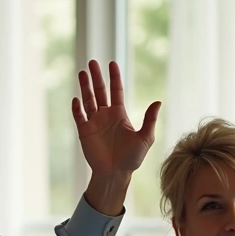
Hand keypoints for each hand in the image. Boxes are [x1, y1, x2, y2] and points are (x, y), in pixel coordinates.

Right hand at [71, 60, 161, 178]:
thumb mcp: (145, 138)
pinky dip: (77, 107)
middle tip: (92, 62)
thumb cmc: (132, 158)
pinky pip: (79, 116)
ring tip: (82, 72)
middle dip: (96, 77)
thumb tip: (158, 101)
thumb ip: (150, 119)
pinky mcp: (84, 131)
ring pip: (88, 100)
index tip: (112, 63)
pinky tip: (76, 98)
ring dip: (85, 87)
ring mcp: (94, 122)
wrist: (115, 174)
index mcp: (119, 114)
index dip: (114, 77)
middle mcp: (106, 115)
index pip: (116, 91)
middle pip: (100, 91)